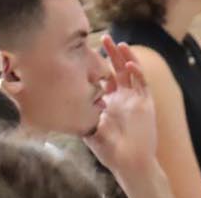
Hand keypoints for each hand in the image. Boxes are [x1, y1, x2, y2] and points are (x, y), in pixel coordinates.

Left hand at [84, 36, 159, 177]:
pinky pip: (142, 84)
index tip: (85, 50)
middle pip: (117, 69)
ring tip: (119, 43)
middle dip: (111, 53)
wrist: (128, 163)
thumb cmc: (108, 149)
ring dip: (126, 57)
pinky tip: (129, 65)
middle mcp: (122, 97)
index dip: (97, 64)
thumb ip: (79, 114)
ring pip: (131, 72)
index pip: (102, 77)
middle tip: (104, 37)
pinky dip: (137, 73)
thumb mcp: (88, 127)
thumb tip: (55, 103)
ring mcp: (135, 99)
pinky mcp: (146, 104)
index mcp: (108, 101)